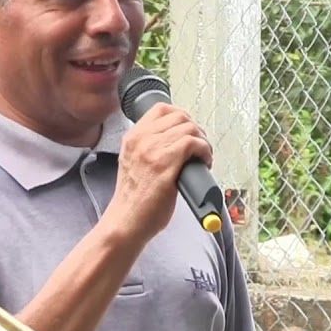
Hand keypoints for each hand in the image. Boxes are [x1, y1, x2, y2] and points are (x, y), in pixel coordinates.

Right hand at [109, 102, 212, 244]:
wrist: (126, 222)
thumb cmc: (133, 199)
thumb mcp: (133, 163)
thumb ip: (148, 148)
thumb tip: (176, 140)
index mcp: (133, 137)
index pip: (161, 108)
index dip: (182, 116)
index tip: (189, 130)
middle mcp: (141, 140)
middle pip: (179, 116)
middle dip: (196, 129)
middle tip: (199, 146)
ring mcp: (152, 151)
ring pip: (189, 128)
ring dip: (203, 141)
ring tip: (203, 156)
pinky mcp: (165, 165)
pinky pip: (193, 144)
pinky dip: (204, 150)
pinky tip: (204, 162)